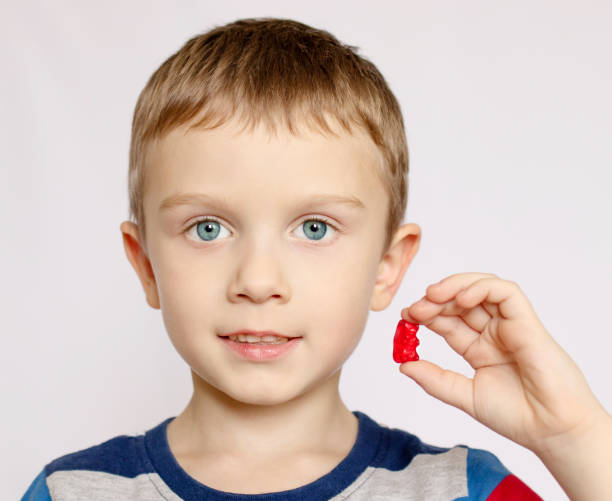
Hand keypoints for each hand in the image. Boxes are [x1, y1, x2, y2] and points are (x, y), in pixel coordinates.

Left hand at [400, 272, 608, 456]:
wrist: (550, 430)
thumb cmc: (517, 416)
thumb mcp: (465, 396)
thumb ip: (435, 380)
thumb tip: (403, 365)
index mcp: (478, 347)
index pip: (448, 320)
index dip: (426, 314)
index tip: (405, 316)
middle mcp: (492, 332)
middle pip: (460, 301)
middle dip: (434, 300)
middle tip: (415, 308)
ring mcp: (509, 324)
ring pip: (482, 288)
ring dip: (454, 286)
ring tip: (432, 296)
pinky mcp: (526, 321)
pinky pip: (505, 292)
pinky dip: (482, 288)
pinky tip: (461, 299)